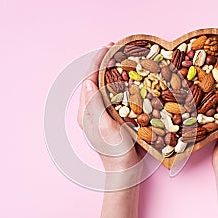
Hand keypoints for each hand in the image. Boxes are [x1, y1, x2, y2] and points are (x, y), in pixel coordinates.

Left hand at [77, 44, 141, 170]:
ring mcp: (101, 112)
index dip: (97, 61)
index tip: (109, 48)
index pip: (89, 79)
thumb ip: (95, 107)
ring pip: (104, 84)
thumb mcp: (106, 129)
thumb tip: (87, 84)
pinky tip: (130, 76)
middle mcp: (91, 109)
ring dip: (112, 69)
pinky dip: (120, 81)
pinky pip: (113, 93)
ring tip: (123, 57)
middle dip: (104, 62)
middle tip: (117, 48)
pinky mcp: (110, 116)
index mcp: (87, 111)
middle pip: (95, 78)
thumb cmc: (117, 152)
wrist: (124, 169)